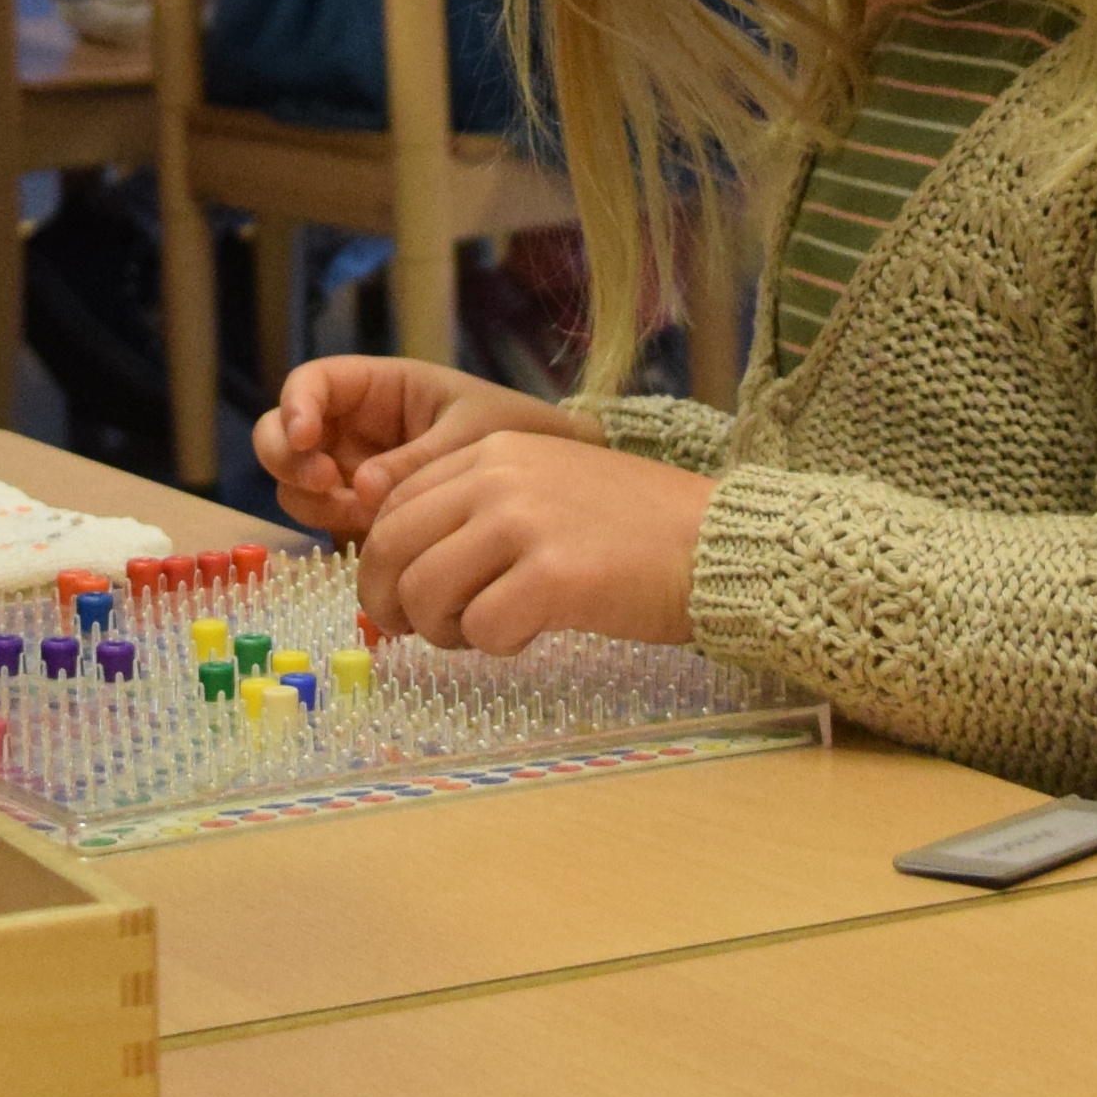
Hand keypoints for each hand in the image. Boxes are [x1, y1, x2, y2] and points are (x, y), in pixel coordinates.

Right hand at [254, 356, 574, 540]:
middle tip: (327, 483)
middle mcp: (359, 429)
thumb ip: (417, 461)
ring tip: (362, 513)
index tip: (306, 438)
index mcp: (383, 388)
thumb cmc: (521, 435)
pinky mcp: (367, 515)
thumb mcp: (473, 436)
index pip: (314, 383)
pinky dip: (337, 529)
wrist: (562, 480)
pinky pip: (329, 521)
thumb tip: (364, 489)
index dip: (296, 406)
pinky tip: (376, 535)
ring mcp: (357, 473)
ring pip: (298, 483)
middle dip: (288, 458)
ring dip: (312, 499)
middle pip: (283, 434)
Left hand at [348, 428, 715, 648]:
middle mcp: (499, 477)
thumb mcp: (547, 486)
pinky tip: (531, 634)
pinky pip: (480, 628)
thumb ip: (478, 507)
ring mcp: (524, 524)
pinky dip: (495, 646)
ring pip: (424, 593)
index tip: (399, 597)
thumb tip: (403, 565)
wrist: (716, 541)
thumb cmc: (634, 528)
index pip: (392, 506)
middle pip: (390, 551)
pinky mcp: (553, 576)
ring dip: (442, 631)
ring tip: (485, 632)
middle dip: (391, 604)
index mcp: (493, 450)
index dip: (381, 562)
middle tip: (418, 631)